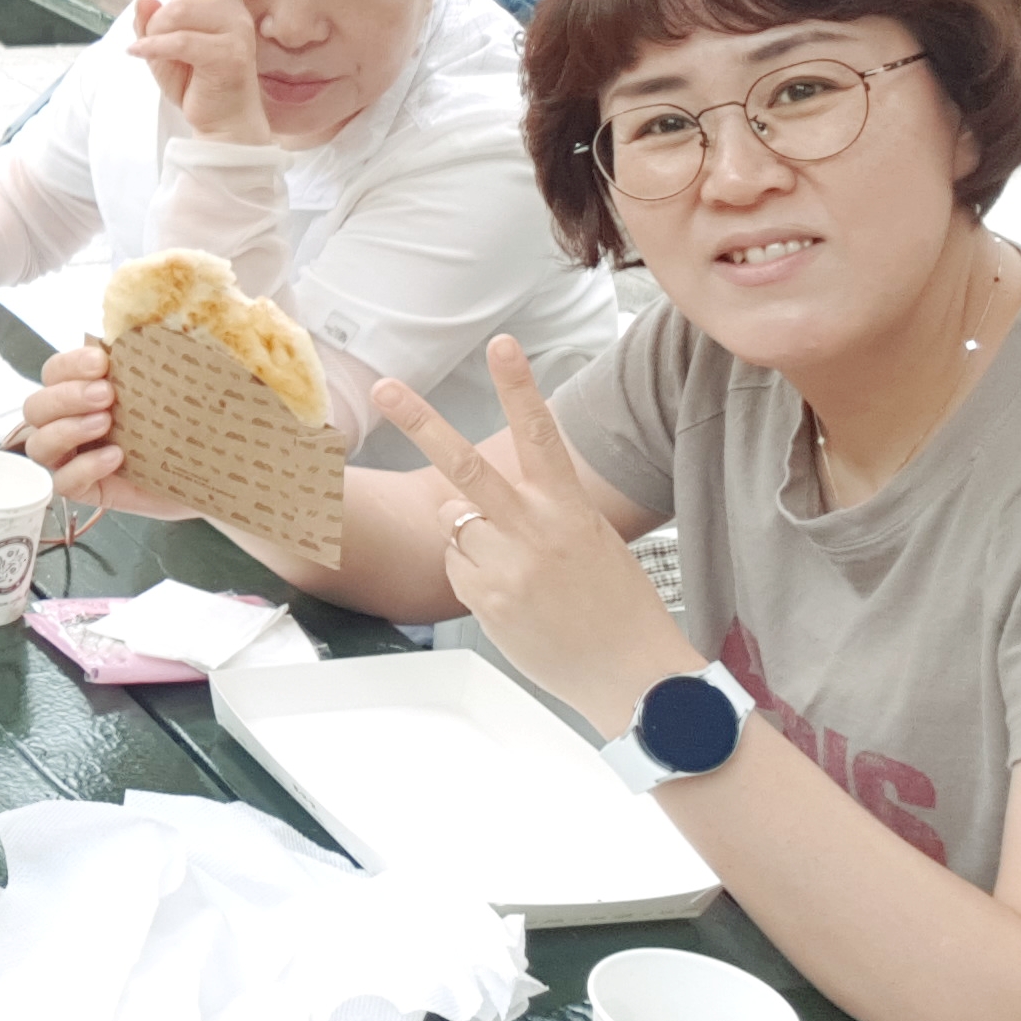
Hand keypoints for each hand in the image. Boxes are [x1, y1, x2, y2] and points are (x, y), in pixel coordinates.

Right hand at [15, 340, 196, 521]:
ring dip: (67, 430)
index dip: (70, 364)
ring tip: (105, 423)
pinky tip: (115, 457)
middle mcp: (67, 421)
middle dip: (67, 397)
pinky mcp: (85, 489)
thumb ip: (151, 356)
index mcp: (80, 390)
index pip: (54, 371)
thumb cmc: (181, 421)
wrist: (206, 469)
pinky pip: (64, 482)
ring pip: (39, 444)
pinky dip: (85, 467)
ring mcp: (72, 457)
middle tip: (106, 394)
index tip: (102, 362)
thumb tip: (152, 318)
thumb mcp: (168, 383)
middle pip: (35, 407)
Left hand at [129, 0, 270, 145]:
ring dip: (157, 32)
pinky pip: (178, 40)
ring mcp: (232, 30)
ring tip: (154, 52)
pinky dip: (153, 48)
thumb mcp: (162, 52)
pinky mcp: (227, 55)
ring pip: (179, 8)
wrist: (220, 128)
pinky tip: (139, 54)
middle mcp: (228, 8)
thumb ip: (153, 25)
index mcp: (214, 1)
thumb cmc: (197, 87)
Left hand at [375, 338, 685, 733]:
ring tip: (518, 571)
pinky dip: (473, 578)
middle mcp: (535, 530)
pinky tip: (514, 601)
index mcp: (569, 508)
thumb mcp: (591, 540)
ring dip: (468, 537)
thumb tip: (479, 503)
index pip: (540, 434)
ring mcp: (506, 566)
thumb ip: (539, 513)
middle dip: (420, 421)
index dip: (519, 386)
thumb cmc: (617, 607)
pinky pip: (456, 569)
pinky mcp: (485, 601)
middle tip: (387, 389)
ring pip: (452, 524)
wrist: (633, 676)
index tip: (502, 344)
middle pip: (464, 464)